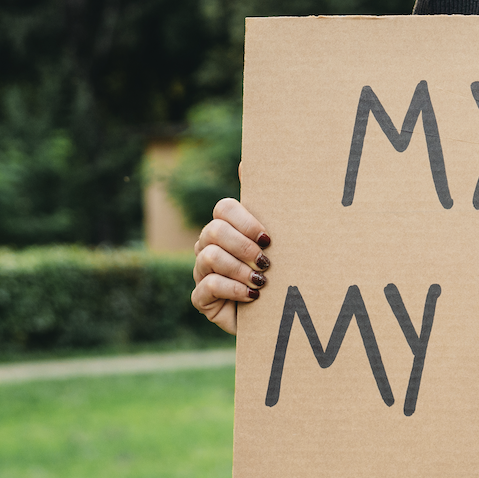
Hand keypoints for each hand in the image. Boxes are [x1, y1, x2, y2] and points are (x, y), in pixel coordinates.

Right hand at [192, 197, 271, 334]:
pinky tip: (253, 296)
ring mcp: (201, 272)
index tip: (268, 238)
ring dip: (241, 270)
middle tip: (266, 263)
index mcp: (228, 227)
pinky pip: (208, 286)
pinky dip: (234, 290)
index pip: (224, 208)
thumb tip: (246, 162)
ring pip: (210, 257)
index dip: (245, 220)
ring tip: (262, 282)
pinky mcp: (200, 298)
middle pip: (214, 231)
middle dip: (244, 247)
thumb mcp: (278, 242)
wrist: (275, 315)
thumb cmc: (278, 273)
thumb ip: (266, 204)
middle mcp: (209, 245)